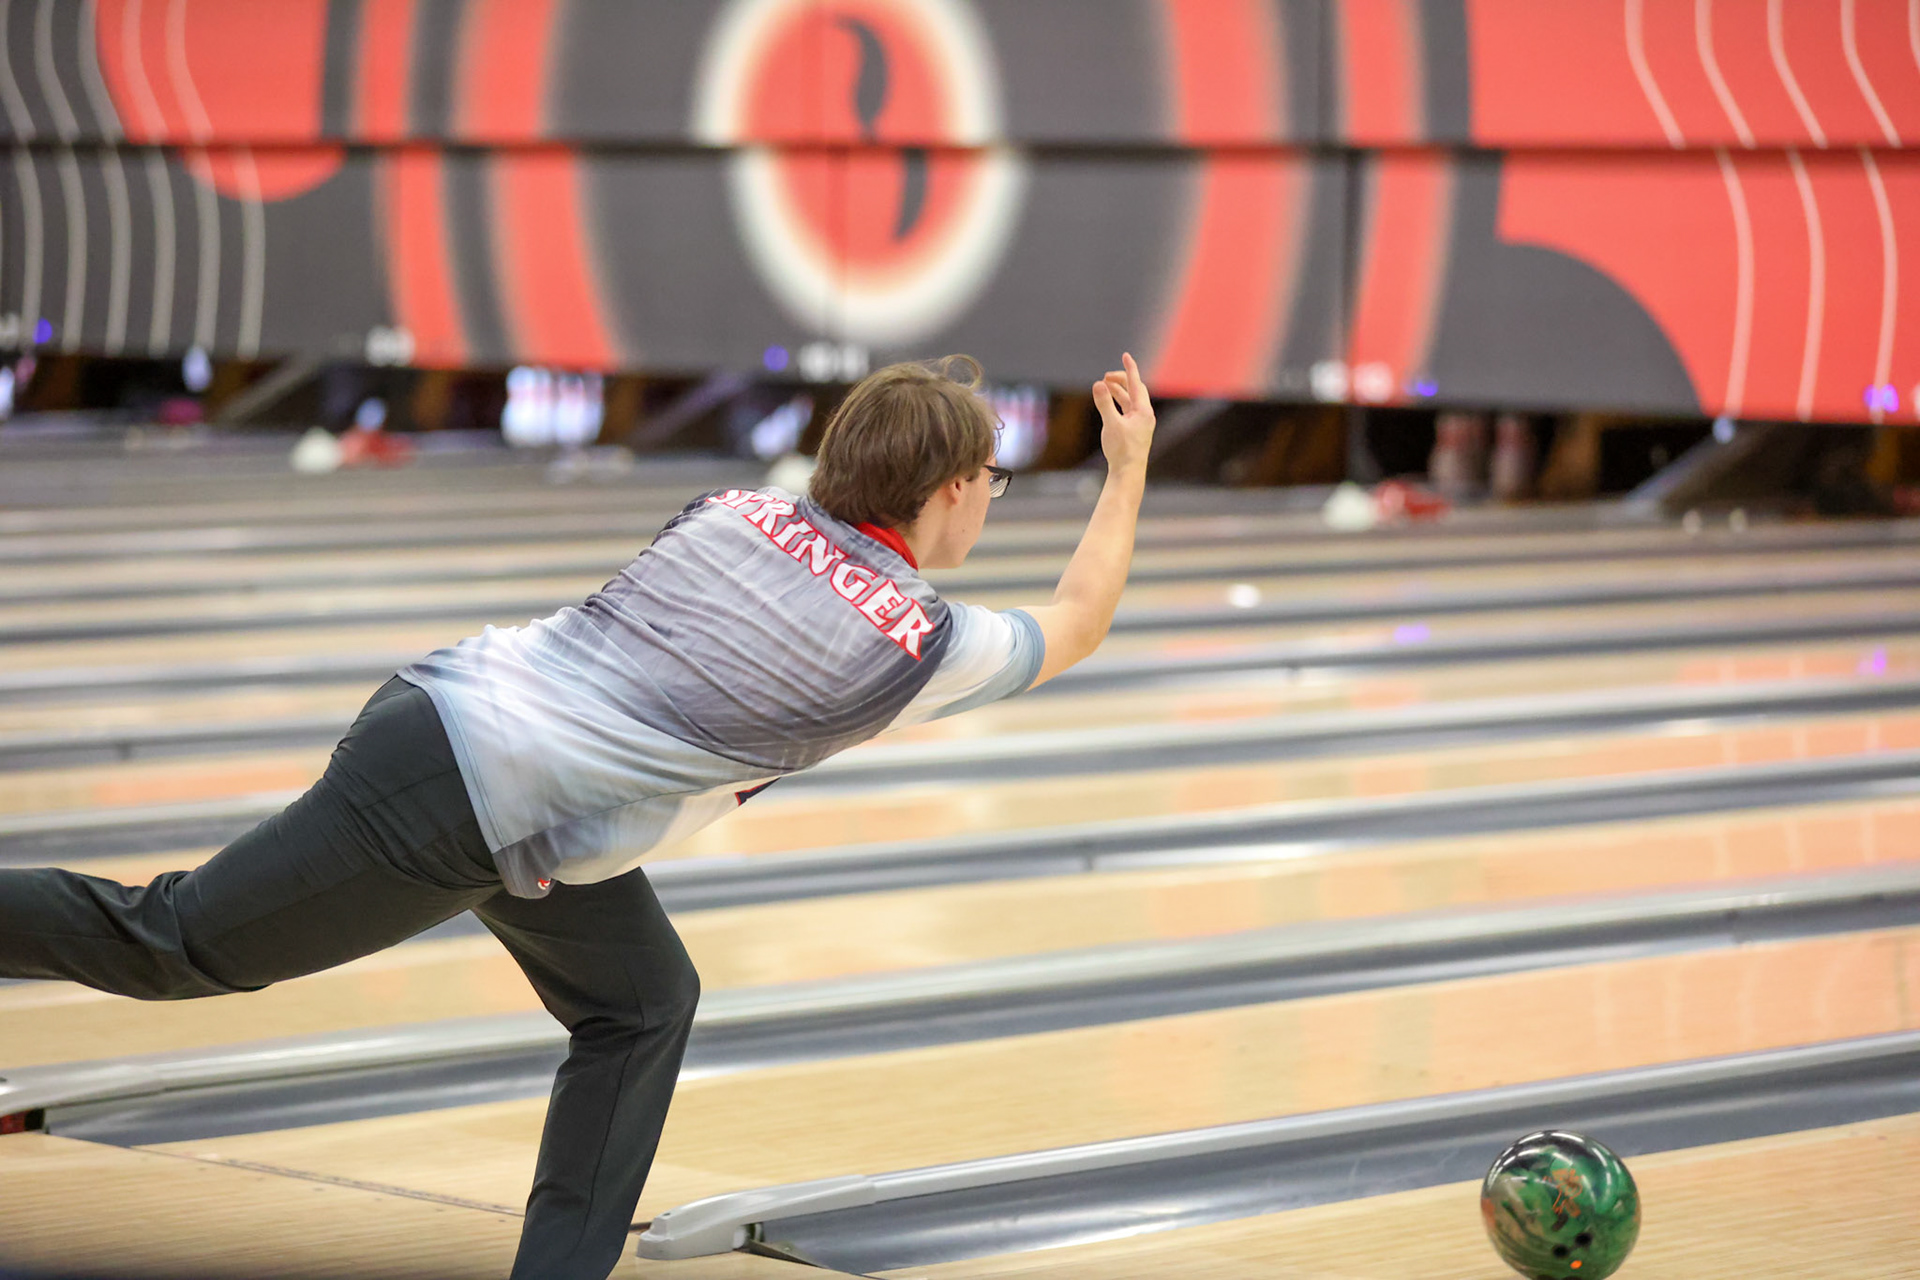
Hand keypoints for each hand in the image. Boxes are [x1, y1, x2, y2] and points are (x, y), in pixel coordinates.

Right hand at [1091, 352, 1154, 473]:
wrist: (1128, 473)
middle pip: (1135, 390)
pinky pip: (1127, 410)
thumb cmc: (1122, 450)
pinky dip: (1118, 402)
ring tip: (1105, 385)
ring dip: (1118, 391)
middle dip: (1121, 380)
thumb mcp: (1111, 424)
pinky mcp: (1134, 431)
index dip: (1130, 368)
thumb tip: (1098, 384)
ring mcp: (1140, 423)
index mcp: (1143, 411)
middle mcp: (1144, 415)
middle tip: (1106, 377)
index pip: (1136, 383)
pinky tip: (1109, 403)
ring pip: (1130, 400)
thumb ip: (1104, 403)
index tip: (1125, 355)